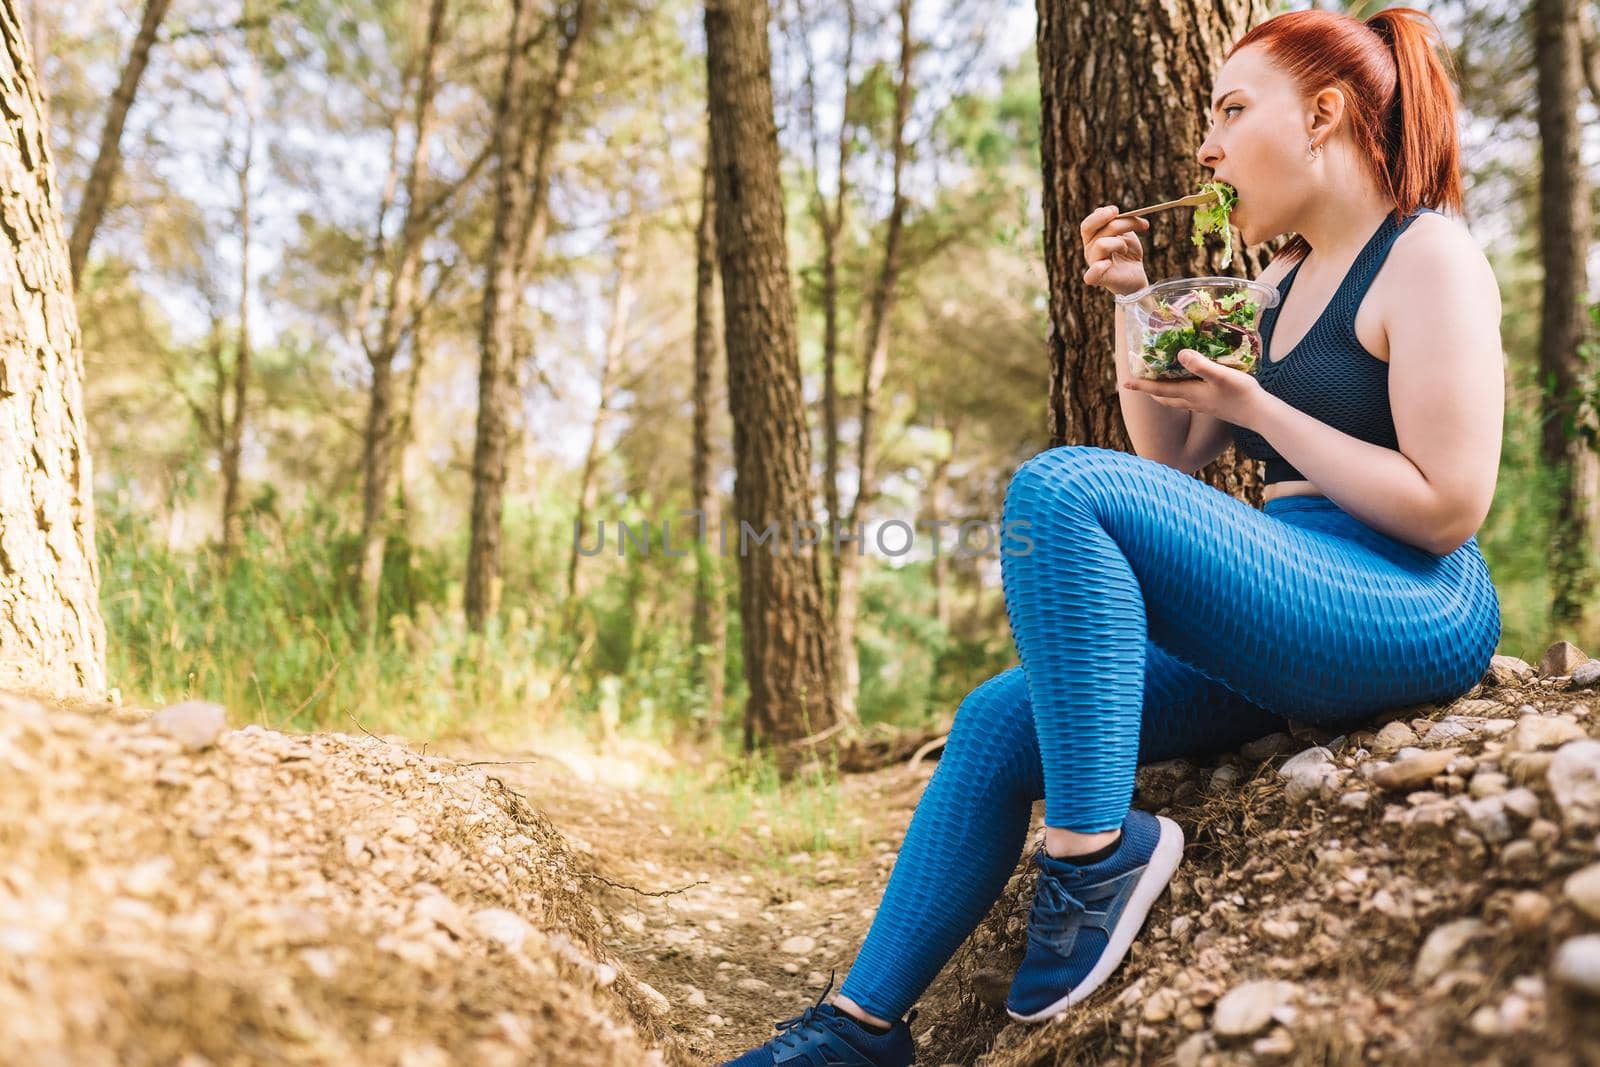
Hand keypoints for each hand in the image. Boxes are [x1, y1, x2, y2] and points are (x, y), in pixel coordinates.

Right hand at [1080, 204, 1149, 296]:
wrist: (1137, 276)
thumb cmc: (1129, 254)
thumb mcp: (1127, 233)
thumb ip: (1117, 222)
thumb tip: (1101, 210)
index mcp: (1093, 239)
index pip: (1088, 225)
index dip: (1100, 216)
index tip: (1116, 210)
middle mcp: (1090, 250)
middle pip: (1095, 230)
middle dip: (1115, 223)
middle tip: (1135, 224)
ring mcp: (1093, 264)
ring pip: (1102, 244)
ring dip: (1120, 243)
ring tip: (1126, 249)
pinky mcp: (1099, 279)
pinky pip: (1091, 275)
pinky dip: (1098, 268)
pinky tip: (1109, 264)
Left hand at [1121, 348, 1268, 427]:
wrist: (1260, 414)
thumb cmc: (1241, 393)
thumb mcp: (1220, 375)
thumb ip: (1200, 365)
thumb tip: (1180, 354)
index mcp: (1190, 394)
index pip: (1159, 390)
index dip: (1141, 385)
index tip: (1124, 383)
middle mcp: (1193, 401)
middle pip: (1164, 397)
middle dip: (1150, 390)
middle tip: (1139, 382)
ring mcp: (1203, 405)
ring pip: (1176, 399)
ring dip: (1164, 392)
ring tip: (1159, 382)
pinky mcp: (1214, 405)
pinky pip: (1189, 399)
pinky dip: (1181, 392)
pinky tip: (1190, 385)